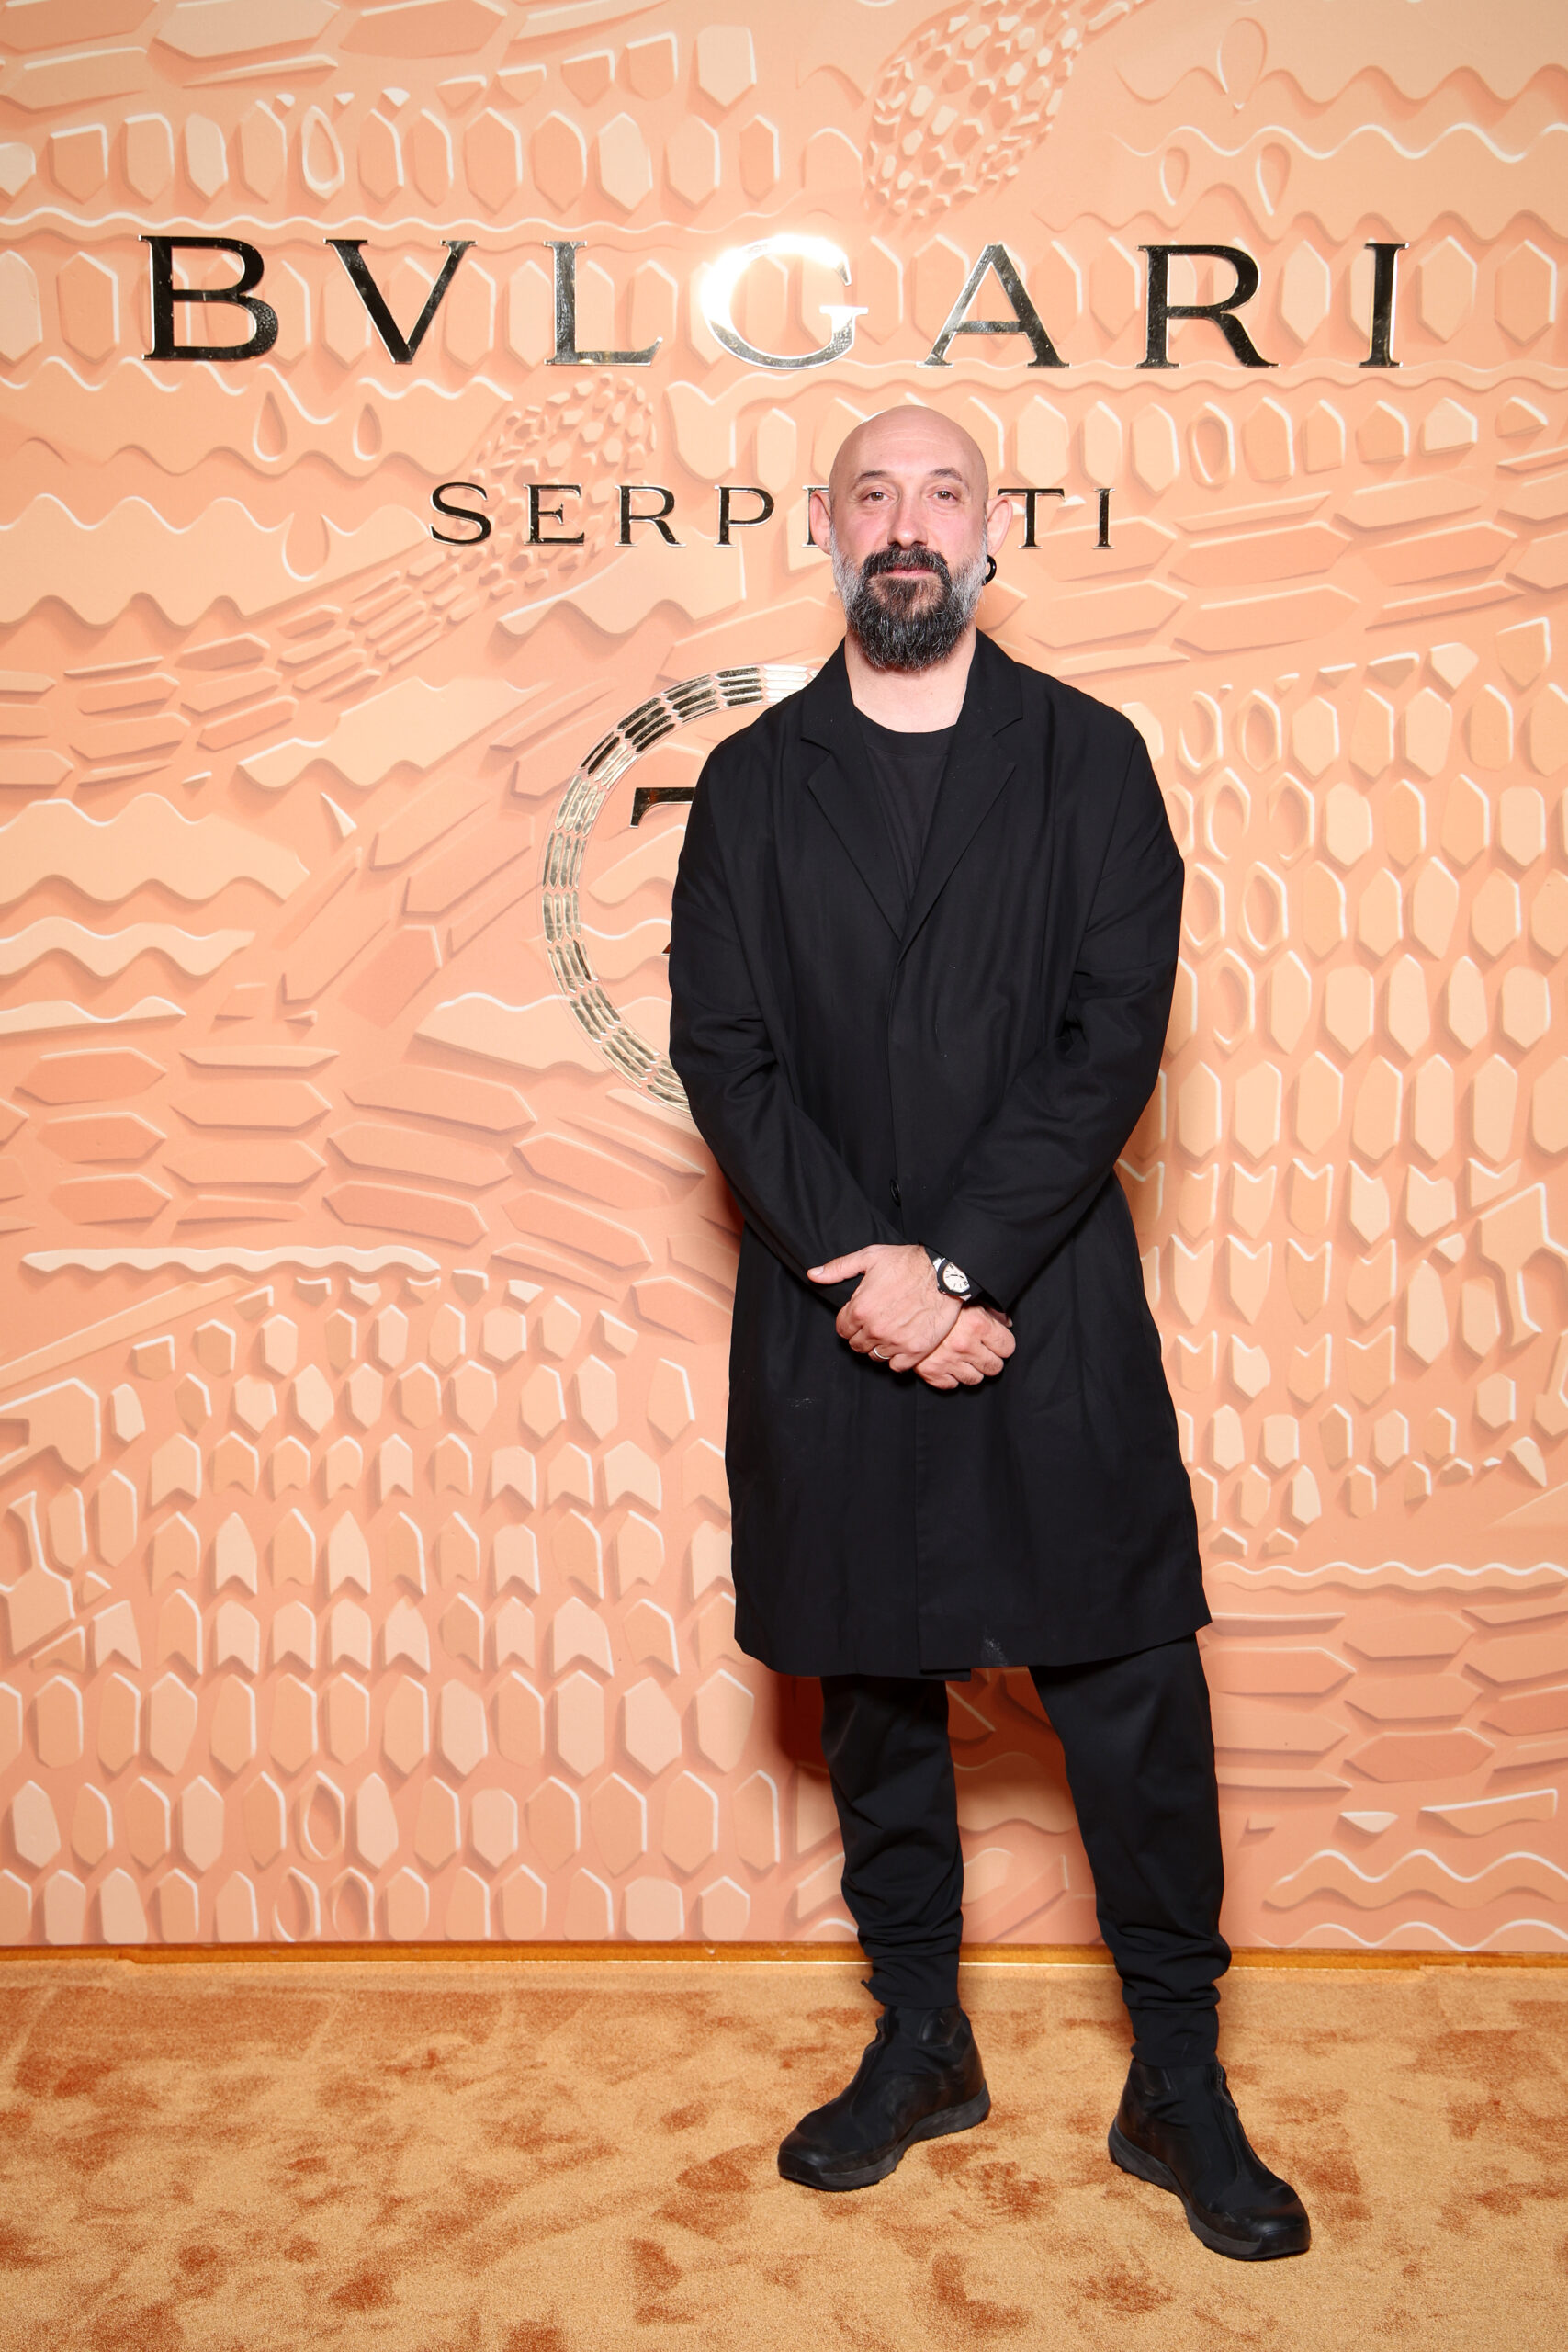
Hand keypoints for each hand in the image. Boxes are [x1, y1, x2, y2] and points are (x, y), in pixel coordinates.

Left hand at [808, 1242, 958, 1371]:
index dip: (850, 1322)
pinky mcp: (915, 1350)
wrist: (945, 1272)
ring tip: (891, 1332)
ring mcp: (895, 1342)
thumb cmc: (908, 1262)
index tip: (861, 1316)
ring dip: (880, 1346)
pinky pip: (897, 1366)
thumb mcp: (870, 1257)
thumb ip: (838, 1268)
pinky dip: (898, 1358)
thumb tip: (813, 1275)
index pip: (842, 1330)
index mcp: (860, 1309)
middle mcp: (875, 1329)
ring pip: (876, 1356)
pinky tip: (902, 1342)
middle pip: (857, 1345)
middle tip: (877, 1323)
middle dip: (863, 1335)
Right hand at [915, 1304, 1015, 1390]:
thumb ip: (992, 1312)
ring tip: (963, 1357)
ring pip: (975, 1379)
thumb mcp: (969, 1299)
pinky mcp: (931, 1372)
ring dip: (971, 1370)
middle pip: (994, 1367)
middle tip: (980, 1351)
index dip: (1002, 1344)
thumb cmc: (939, 1299)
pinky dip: (950, 1376)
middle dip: (990, 1359)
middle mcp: (965, 1345)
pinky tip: (948, 1363)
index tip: (996, 1342)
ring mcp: (948, 1360)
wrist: (903, 1303)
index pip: (1007, 1347)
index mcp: (978, 1324)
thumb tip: (1007, 1324)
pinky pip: (951, 1385)